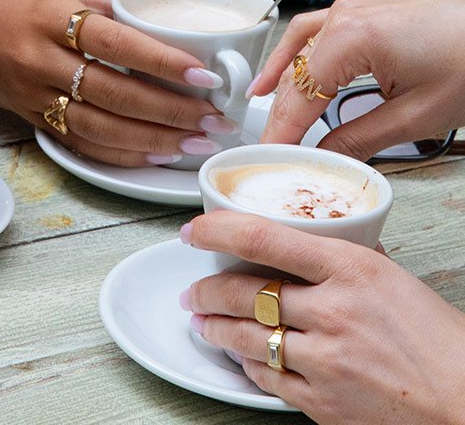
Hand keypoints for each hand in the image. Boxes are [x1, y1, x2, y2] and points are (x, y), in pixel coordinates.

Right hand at [0, 0, 238, 165]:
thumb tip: (157, 11)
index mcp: (52, 15)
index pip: (118, 41)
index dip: (164, 62)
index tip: (206, 76)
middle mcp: (41, 58)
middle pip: (115, 91)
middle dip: (171, 110)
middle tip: (214, 119)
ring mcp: (31, 91)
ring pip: (99, 125)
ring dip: (151, 139)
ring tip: (192, 143)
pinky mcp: (26, 115)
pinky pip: (76, 141)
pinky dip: (116, 152)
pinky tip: (150, 154)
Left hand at [179, 210, 464, 424]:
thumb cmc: (440, 339)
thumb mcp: (392, 278)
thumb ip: (345, 258)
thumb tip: (312, 241)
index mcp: (350, 269)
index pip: (263, 238)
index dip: (216, 231)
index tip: (194, 230)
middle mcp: (332, 311)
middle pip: (243, 292)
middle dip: (206, 290)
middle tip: (193, 289)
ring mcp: (326, 360)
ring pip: (245, 337)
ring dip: (215, 328)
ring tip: (202, 321)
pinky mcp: (323, 402)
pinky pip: (268, 378)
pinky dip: (248, 365)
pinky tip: (241, 357)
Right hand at [247, 0, 464, 158]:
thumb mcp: (419, 115)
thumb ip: (361, 137)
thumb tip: (325, 156)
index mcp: (352, 39)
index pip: (300, 96)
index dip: (280, 131)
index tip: (267, 157)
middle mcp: (345, 15)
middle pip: (295, 72)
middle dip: (278, 112)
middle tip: (266, 147)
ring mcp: (354, 7)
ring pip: (300, 48)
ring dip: (280, 79)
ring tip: (258, 107)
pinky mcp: (365, 9)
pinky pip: (315, 29)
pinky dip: (296, 52)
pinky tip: (286, 66)